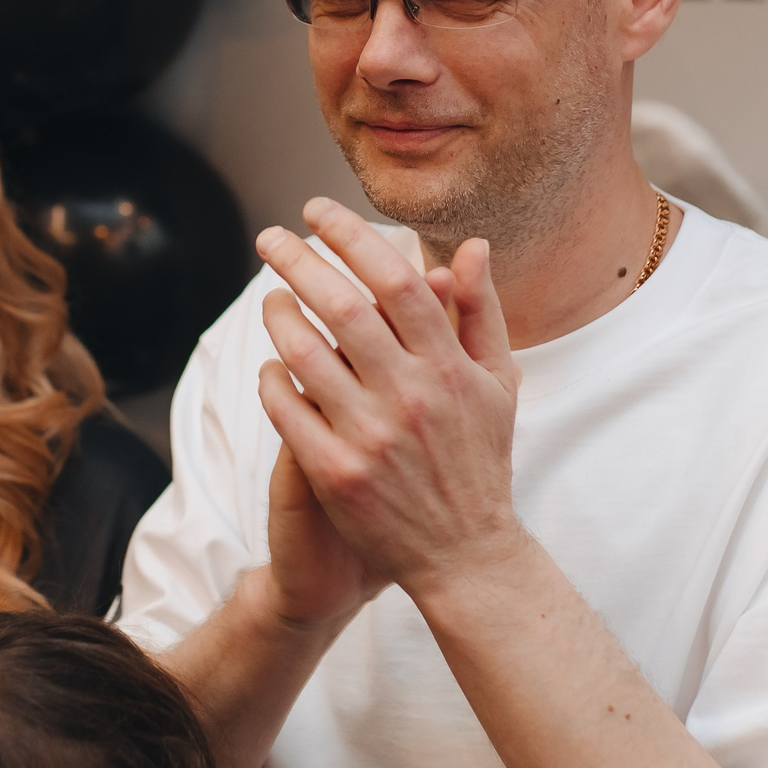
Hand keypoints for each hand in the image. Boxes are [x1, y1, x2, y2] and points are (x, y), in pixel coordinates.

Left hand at [252, 198, 524, 602]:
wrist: (466, 555)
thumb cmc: (480, 462)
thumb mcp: (498, 385)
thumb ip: (480, 313)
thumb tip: (472, 247)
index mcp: (451, 368)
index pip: (397, 280)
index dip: (352, 237)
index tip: (317, 211)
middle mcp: (411, 396)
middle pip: (343, 306)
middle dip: (298, 261)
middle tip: (271, 238)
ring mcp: (371, 436)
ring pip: (305, 354)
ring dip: (278, 316)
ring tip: (269, 298)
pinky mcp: (336, 474)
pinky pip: (286, 410)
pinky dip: (272, 379)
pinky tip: (271, 364)